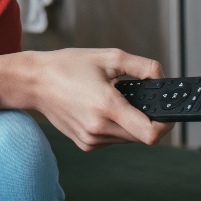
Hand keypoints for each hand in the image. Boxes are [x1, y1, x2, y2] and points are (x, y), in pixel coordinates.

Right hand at [0, 48, 173, 150]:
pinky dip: (115, 126)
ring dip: (130, 123)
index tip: (166, 113)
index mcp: (107, 106)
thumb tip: (162, 79)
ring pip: (127, 139)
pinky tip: (100, 108)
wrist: (34, 81)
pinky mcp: (85, 144)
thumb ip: (142, 67)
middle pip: (142, 136)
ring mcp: (90, 139)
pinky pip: (112, 139)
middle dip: (147, 119)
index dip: (165, 125)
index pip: (150, 134)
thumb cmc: (68, 66)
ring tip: (113, 99)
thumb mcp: (109, 56)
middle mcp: (99, 128)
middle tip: (137, 97)